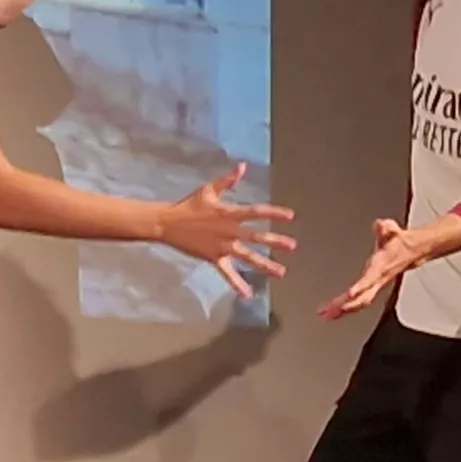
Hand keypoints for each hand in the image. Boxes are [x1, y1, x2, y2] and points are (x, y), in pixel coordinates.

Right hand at [151, 161, 293, 298]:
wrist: (168, 223)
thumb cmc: (189, 205)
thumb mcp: (209, 190)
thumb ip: (228, 180)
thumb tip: (243, 166)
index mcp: (229, 213)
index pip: (255, 212)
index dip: (273, 213)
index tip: (290, 216)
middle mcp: (228, 231)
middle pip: (255, 237)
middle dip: (274, 241)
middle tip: (292, 246)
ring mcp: (222, 246)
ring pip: (247, 256)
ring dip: (264, 264)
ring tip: (281, 272)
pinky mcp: (214, 258)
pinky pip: (227, 273)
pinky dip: (236, 284)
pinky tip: (247, 294)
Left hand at [320, 215, 438, 320]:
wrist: (411, 252)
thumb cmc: (399, 242)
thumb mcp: (393, 231)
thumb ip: (387, 228)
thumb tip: (381, 224)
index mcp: (380, 267)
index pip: (370, 279)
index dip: (361, 287)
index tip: (350, 294)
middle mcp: (377, 280)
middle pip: (362, 297)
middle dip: (345, 306)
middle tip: (328, 311)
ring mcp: (374, 286)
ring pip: (359, 303)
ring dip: (343, 310)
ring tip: (326, 315)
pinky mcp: (371, 288)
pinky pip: (358, 302)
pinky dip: (345, 308)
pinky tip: (334, 312)